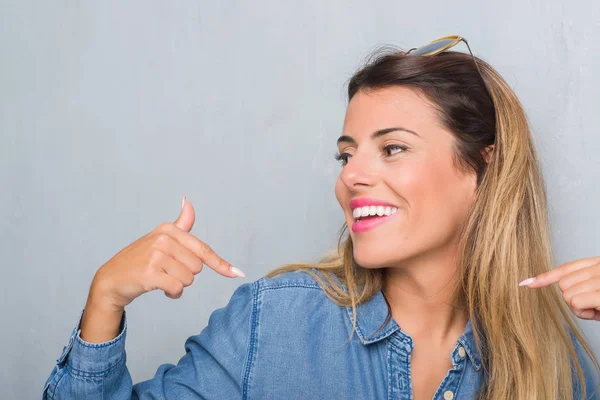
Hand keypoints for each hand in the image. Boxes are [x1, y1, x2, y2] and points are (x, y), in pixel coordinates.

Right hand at [89, 196, 244, 310]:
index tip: (237, 274)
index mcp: (169, 230)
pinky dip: (172, 294)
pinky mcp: (150, 273)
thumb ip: (180, 223)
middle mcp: (163, 239)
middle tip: (167, 272)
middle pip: (197, 268)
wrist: (112, 279)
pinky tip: (160, 289)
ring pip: (188, 280)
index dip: (221, 264)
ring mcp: (156, 255)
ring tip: (161, 280)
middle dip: (186, 275)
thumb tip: (188, 201)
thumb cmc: (141, 259)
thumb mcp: (161, 238)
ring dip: (178, 286)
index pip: (203, 250)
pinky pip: (177, 289)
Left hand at [519, 256, 599, 320]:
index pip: (567, 268)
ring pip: (566, 294)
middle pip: (563, 283)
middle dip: (572, 298)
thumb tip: (549, 285)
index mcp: (598, 264)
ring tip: (596, 309)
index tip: (527, 283)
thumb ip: (579, 284)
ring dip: (579, 308)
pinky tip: (596, 312)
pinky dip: (582, 313)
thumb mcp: (596, 291)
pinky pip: (574, 302)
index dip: (546, 276)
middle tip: (590, 305)